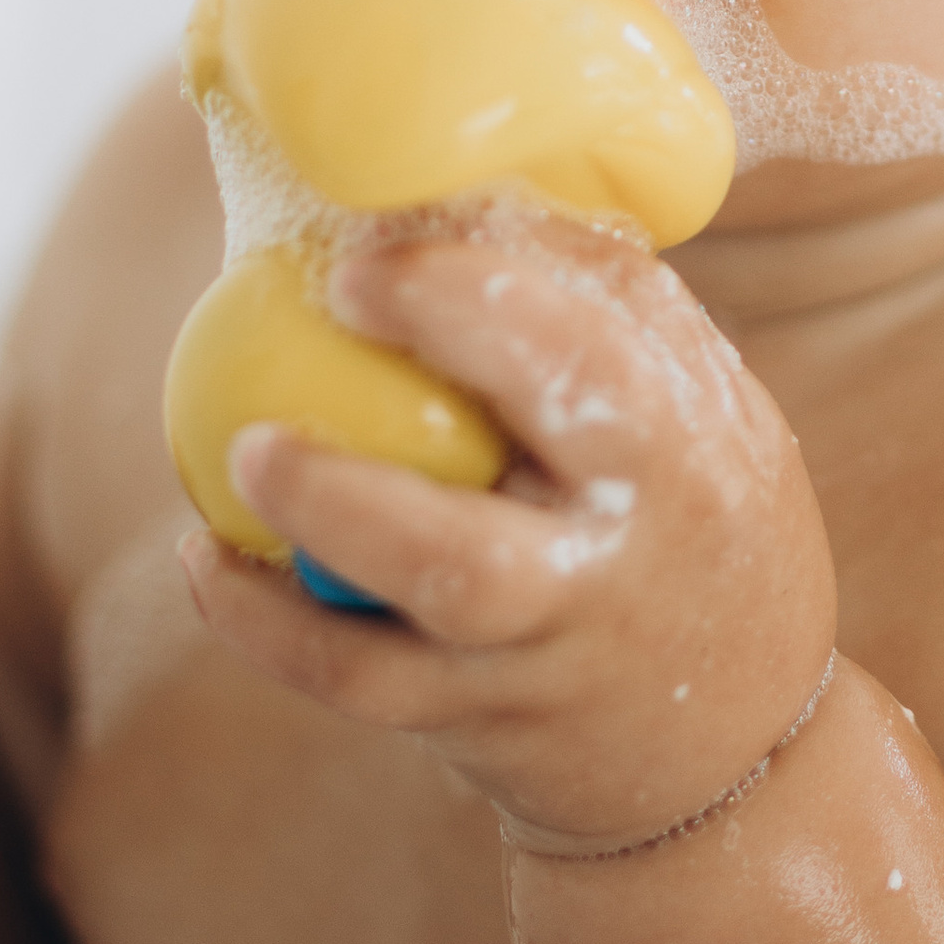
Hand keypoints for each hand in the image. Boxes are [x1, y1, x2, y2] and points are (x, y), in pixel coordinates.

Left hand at [180, 221, 837, 850]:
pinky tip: (209, 558)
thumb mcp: (706, 412)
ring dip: (329, 515)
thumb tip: (464, 186)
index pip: (588, 358)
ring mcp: (546, 647)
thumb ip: (609, 310)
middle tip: (325, 302)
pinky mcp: (481, 720)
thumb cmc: (697, 525)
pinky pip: (361, 680)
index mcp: (680, 449)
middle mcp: (617, 552)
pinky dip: (272, 623)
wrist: (735, 757)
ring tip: (240, 455)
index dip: (474, 297)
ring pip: (437, 588)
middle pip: (521, 482)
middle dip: (417, 394)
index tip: (370, 255)